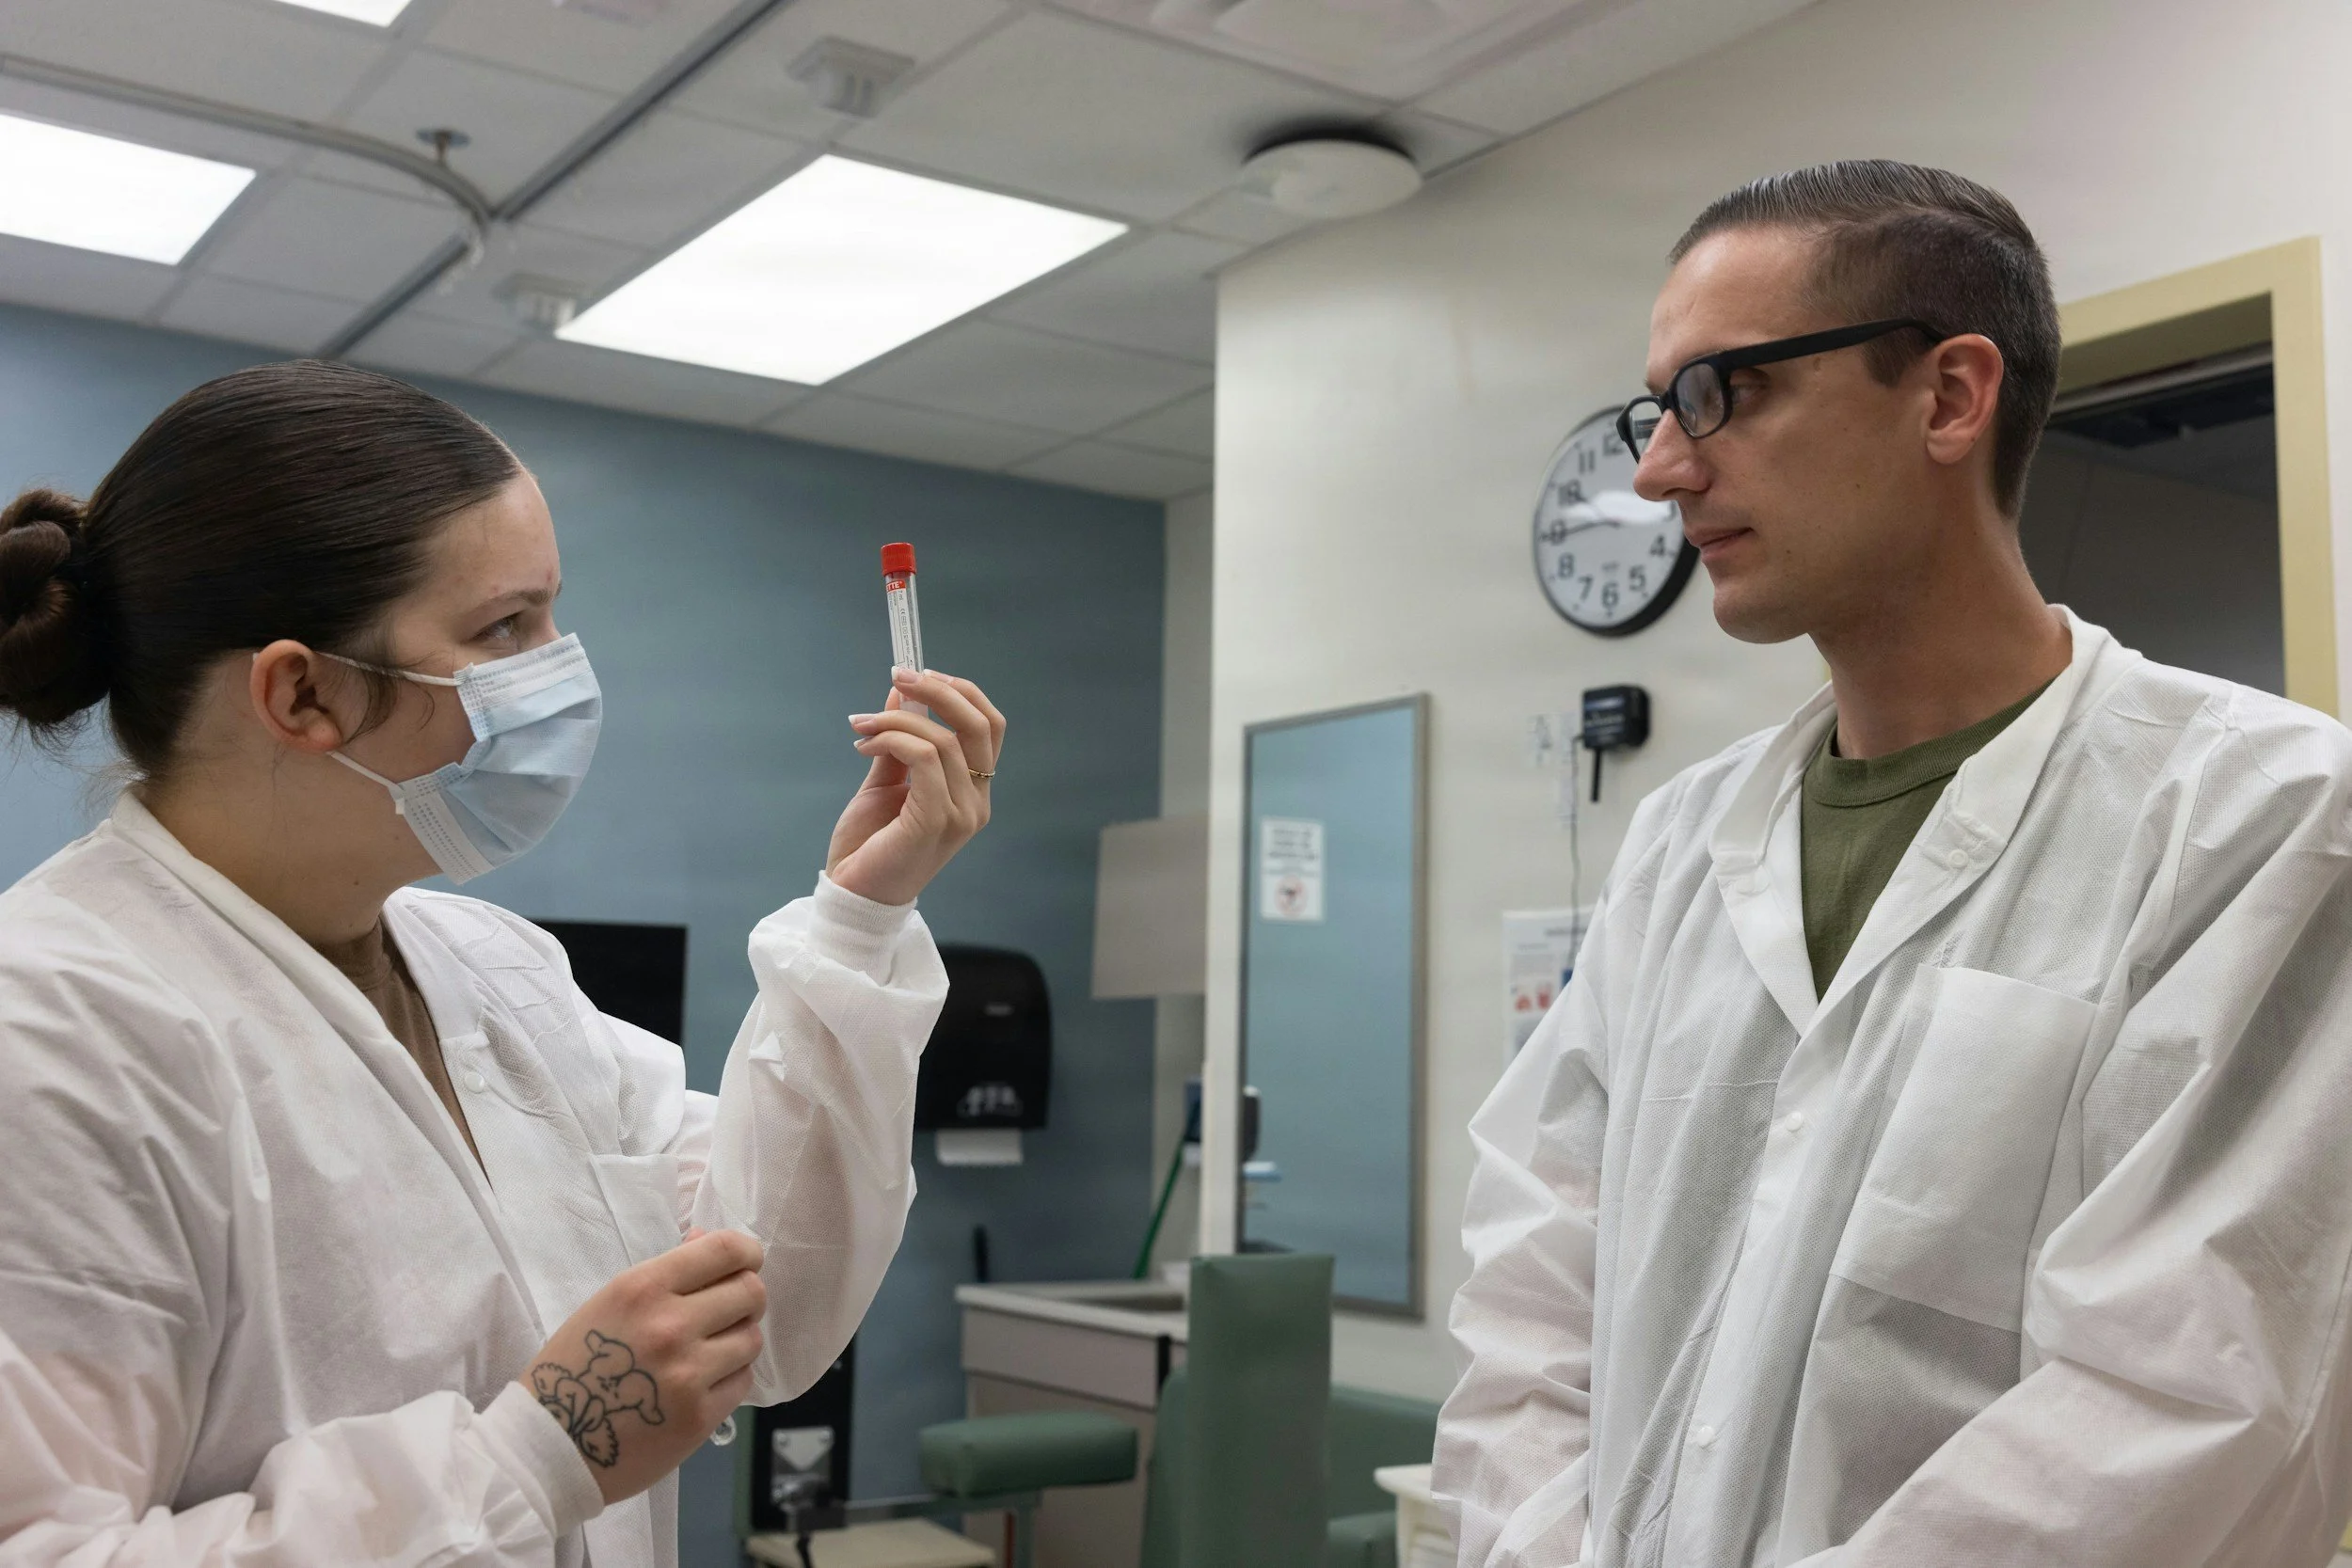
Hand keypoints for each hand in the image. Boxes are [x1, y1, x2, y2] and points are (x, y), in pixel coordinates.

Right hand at [519, 1229, 765, 1505]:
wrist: (549, 1447)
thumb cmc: (575, 1367)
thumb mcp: (609, 1303)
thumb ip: (664, 1274)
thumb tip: (706, 1239)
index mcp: (642, 1287)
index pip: (726, 1250)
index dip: (747, 1254)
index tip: (745, 1264)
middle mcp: (669, 1324)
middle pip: (750, 1292)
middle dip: (744, 1299)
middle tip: (726, 1313)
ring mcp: (688, 1373)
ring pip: (751, 1339)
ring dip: (737, 1341)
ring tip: (709, 1352)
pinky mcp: (699, 1417)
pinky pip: (743, 1381)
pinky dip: (730, 1378)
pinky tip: (703, 1383)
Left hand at [827, 669, 1004, 905]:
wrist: (853, 894)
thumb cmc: (871, 843)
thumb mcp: (886, 781)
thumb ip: (898, 740)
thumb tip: (901, 694)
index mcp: (972, 791)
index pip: (989, 727)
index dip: (960, 691)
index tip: (918, 675)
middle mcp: (976, 802)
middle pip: (979, 725)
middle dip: (937, 690)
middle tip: (898, 677)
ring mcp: (962, 813)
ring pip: (943, 740)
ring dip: (894, 720)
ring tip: (860, 726)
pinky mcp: (937, 820)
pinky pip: (925, 759)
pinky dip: (892, 740)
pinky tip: (863, 746)